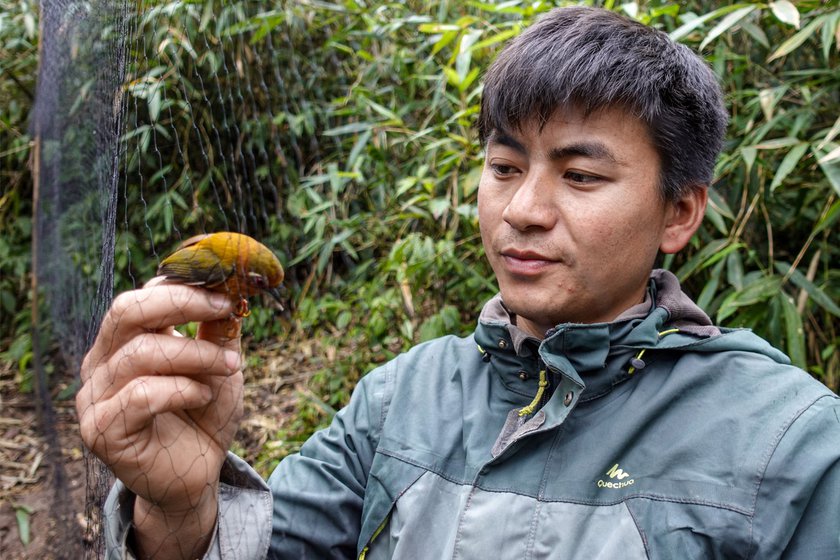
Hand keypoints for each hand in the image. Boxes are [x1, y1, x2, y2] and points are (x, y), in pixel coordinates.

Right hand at [76, 278, 242, 558]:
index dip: (183, 286)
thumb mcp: (219, 363)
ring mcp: (94, 397)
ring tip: (229, 365)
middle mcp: (101, 363)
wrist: (196, 476)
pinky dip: (182, 389)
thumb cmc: (204, 414)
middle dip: (181, 303)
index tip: (226, 291)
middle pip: (126, 310)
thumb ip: (217, 328)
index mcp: (124, 341)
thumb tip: (230, 284)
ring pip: (141, 353)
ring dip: (196, 354)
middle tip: (224, 309)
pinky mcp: (101, 430)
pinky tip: (202, 395)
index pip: (141, 296)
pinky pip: (141, 395)